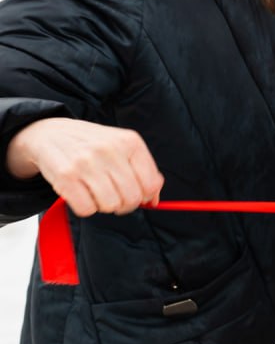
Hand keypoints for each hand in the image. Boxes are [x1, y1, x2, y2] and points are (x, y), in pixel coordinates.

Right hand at [5, 117, 163, 216]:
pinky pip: (86, 209)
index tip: (137, 195)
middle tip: (115, 196)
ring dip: (105, 205)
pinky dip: (86, 208)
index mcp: (130, 142)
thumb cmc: (92, 145)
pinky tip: (82, 194)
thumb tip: (154, 200)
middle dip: (125, 204)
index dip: (146, 196)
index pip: (151, 183)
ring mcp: (86, 163)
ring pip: (110, 205)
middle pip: (132, 198)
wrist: (52, 134)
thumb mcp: (123, 147)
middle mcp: (110, 150)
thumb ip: (144, 171)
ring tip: (97, 192)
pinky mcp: (65, 176)